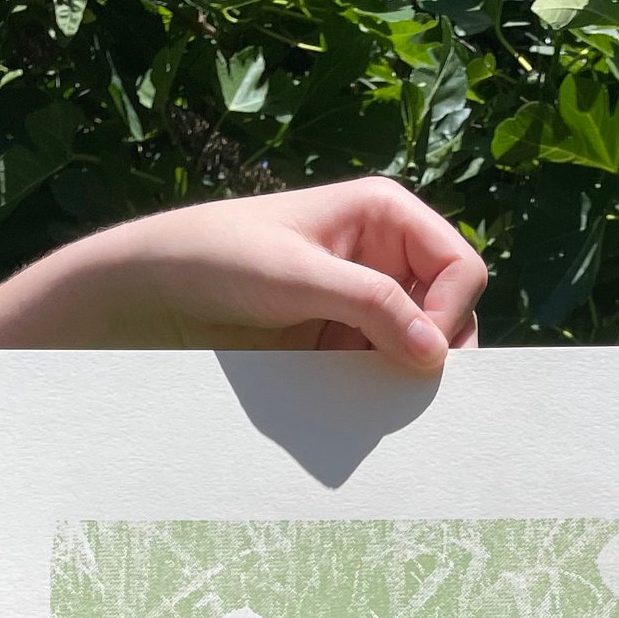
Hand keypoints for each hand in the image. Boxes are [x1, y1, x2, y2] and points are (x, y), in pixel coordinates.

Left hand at [81, 180, 486, 372]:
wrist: (158, 289)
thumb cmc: (221, 256)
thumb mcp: (300, 277)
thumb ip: (371, 306)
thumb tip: (434, 352)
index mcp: (386, 214)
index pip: (460, 267)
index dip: (450, 313)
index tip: (420, 355)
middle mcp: (385, 254)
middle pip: (450, 309)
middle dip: (437, 348)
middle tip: (410, 387)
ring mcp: (365, 300)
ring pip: (420, 345)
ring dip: (408, 374)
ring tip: (379, 398)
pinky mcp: (342, 338)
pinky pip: (383, 368)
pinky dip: (380, 388)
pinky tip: (358, 403)